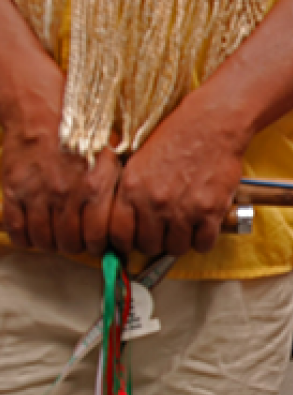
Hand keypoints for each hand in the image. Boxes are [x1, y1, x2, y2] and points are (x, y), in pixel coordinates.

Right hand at [1, 57, 119, 254]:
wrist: (38, 105)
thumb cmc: (79, 128)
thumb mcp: (112, 154)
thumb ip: (119, 185)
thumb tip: (133, 213)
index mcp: (95, 185)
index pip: (100, 235)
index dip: (101, 245)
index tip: (101, 243)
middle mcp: (67, 193)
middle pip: (71, 242)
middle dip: (77, 245)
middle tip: (79, 239)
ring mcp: (37, 194)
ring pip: (45, 240)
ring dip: (53, 243)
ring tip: (59, 234)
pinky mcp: (13, 190)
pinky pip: (17, 230)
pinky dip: (26, 237)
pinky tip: (36, 230)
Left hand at [110, 86, 246, 255]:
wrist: (213, 123)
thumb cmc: (177, 136)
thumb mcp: (139, 160)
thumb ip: (129, 192)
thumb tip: (126, 223)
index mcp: (132, 188)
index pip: (118, 235)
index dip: (126, 242)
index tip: (134, 240)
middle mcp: (155, 202)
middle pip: (148, 245)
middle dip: (156, 241)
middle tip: (164, 230)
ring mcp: (183, 209)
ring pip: (176, 248)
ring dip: (181, 241)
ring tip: (185, 226)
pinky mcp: (210, 211)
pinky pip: (203, 244)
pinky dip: (204, 240)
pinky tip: (203, 225)